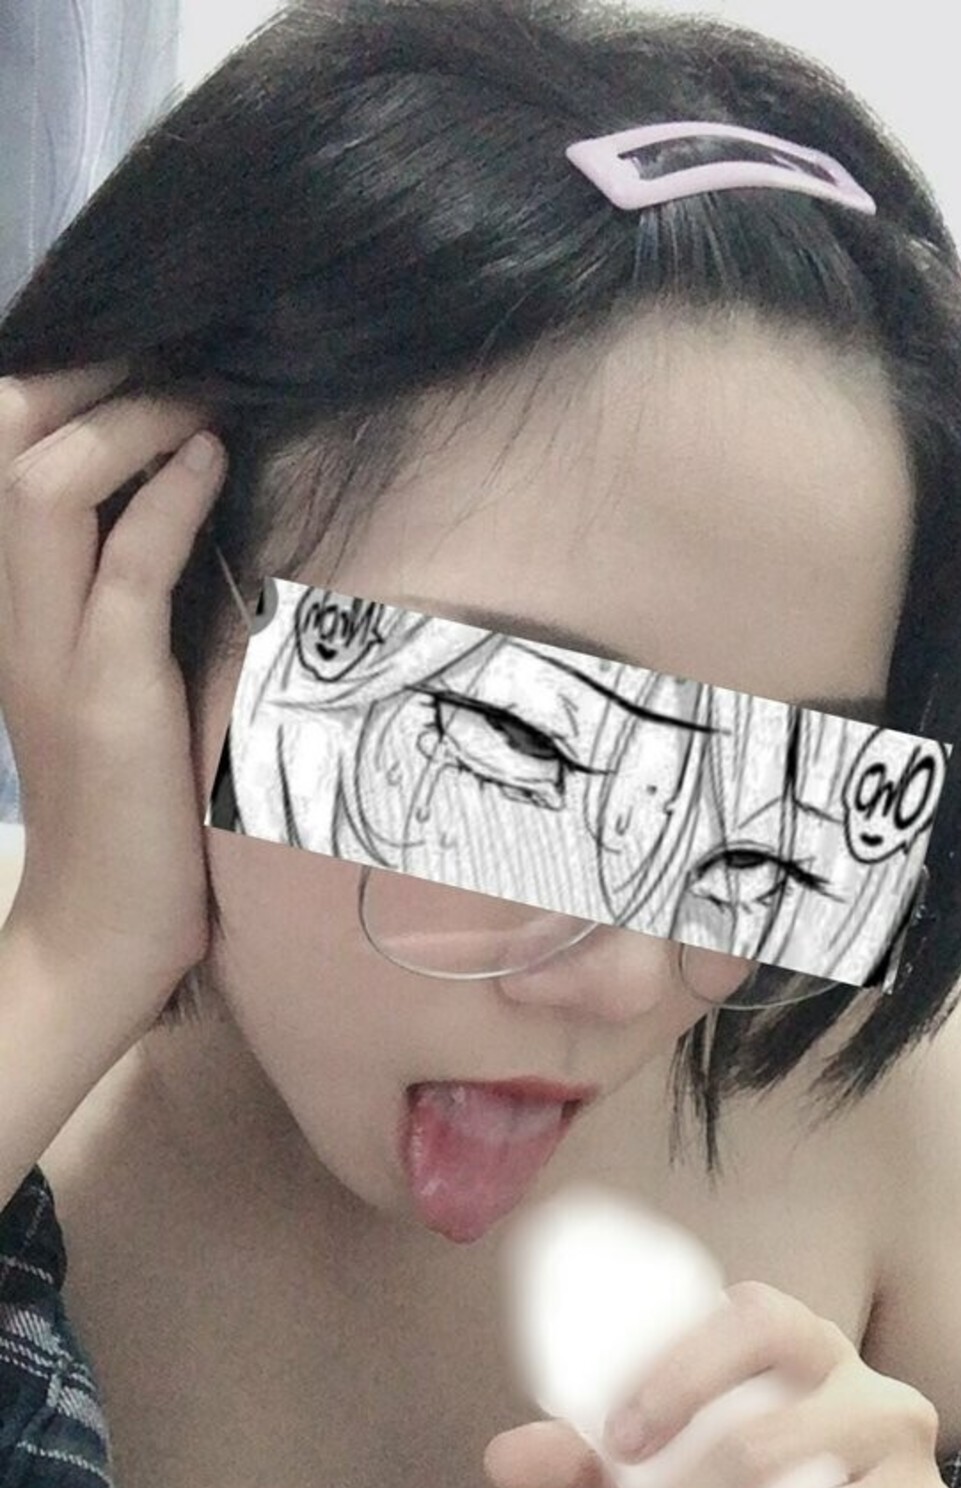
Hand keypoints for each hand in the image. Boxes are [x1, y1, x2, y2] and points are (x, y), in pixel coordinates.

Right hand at [0, 364, 228, 1016]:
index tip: (137, 357)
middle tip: (168, 357)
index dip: (54, 387)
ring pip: (46, 489)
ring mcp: (52, 655)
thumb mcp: (118, 683)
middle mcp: (12, 618)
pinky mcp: (107, 695)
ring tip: (196, 399)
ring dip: (128, 424)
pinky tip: (214, 461)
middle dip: (81, 377)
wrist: (105, 932)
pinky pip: (126, 567)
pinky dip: (171, 500)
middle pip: (1, 447)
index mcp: (11, 610)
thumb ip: (130, 597)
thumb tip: (191, 505)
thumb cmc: (131, 811)